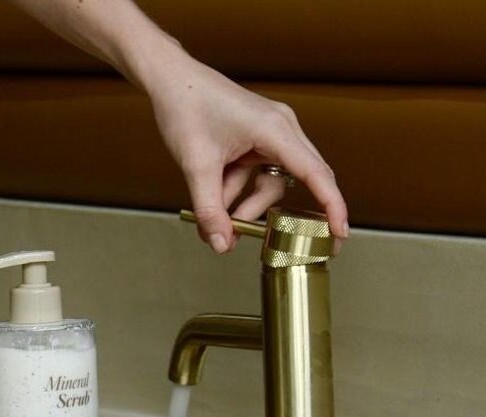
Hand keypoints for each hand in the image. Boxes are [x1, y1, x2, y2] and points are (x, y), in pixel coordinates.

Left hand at [140, 46, 348, 252]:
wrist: (169, 79)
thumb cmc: (185, 107)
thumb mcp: (196, 166)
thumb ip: (210, 209)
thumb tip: (222, 244)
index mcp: (276, 129)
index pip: (316, 174)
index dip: (332, 206)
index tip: (339, 233)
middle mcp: (280, 129)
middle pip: (295, 182)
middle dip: (280, 215)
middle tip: (280, 243)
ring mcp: (268, 134)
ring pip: (269, 183)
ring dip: (244, 205)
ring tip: (217, 220)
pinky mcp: (254, 139)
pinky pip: (254, 174)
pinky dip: (236, 191)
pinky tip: (214, 199)